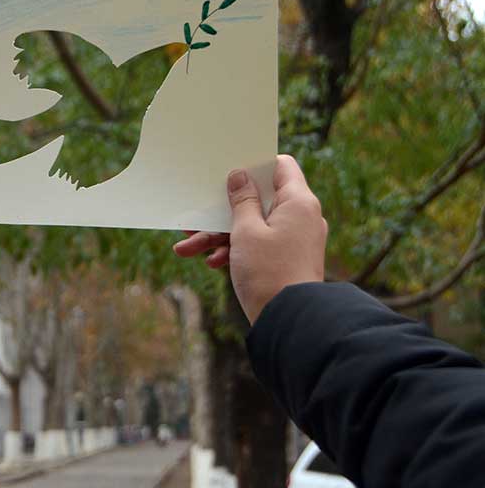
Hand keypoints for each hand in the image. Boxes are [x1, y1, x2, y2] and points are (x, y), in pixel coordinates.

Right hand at [173, 155, 327, 323]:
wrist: (290, 322)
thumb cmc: (269, 272)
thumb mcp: (246, 231)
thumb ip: (242, 200)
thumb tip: (240, 176)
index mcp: (298, 202)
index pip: (280, 167)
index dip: (254, 166)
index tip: (229, 171)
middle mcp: (301, 217)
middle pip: (259, 201)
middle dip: (224, 210)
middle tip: (197, 212)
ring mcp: (295, 240)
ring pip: (254, 227)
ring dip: (220, 235)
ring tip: (186, 248)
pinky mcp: (287, 260)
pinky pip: (259, 246)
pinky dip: (235, 251)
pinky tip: (211, 262)